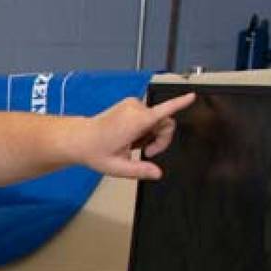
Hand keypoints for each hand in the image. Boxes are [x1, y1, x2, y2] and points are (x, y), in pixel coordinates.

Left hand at [73, 93, 195, 180]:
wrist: (79, 139)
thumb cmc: (95, 151)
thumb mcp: (118, 167)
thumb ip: (139, 170)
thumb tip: (157, 173)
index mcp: (135, 121)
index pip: (163, 111)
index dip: (179, 103)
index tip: (191, 96)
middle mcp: (135, 108)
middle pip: (164, 122)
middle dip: (160, 139)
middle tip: (146, 153)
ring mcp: (132, 104)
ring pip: (157, 120)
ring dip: (151, 134)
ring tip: (133, 144)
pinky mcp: (130, 103)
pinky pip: (148, 116)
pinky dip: (144, 128)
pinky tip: (130, 136)